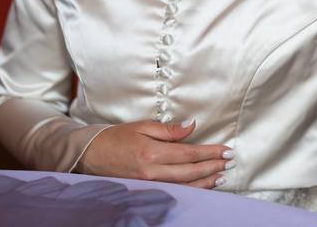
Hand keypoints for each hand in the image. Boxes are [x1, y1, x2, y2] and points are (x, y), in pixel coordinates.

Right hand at [77, 119, 233, 187]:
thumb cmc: (114, 137)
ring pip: (184, 186)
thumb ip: (169, 129)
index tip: (227, 150)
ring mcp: (148, 185)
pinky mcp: (144, 191)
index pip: (190, 154)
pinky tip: (200, 186)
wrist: (86, 156)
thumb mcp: (142, 126)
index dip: (211, 153)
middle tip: (230, 162)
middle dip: (213, 167)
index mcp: (152, 153)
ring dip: (205, 181)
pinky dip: (190, 189)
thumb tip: (192, 125)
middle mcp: (152, 172)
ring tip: (221, 176)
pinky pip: (173, 191)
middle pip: (190, 172)